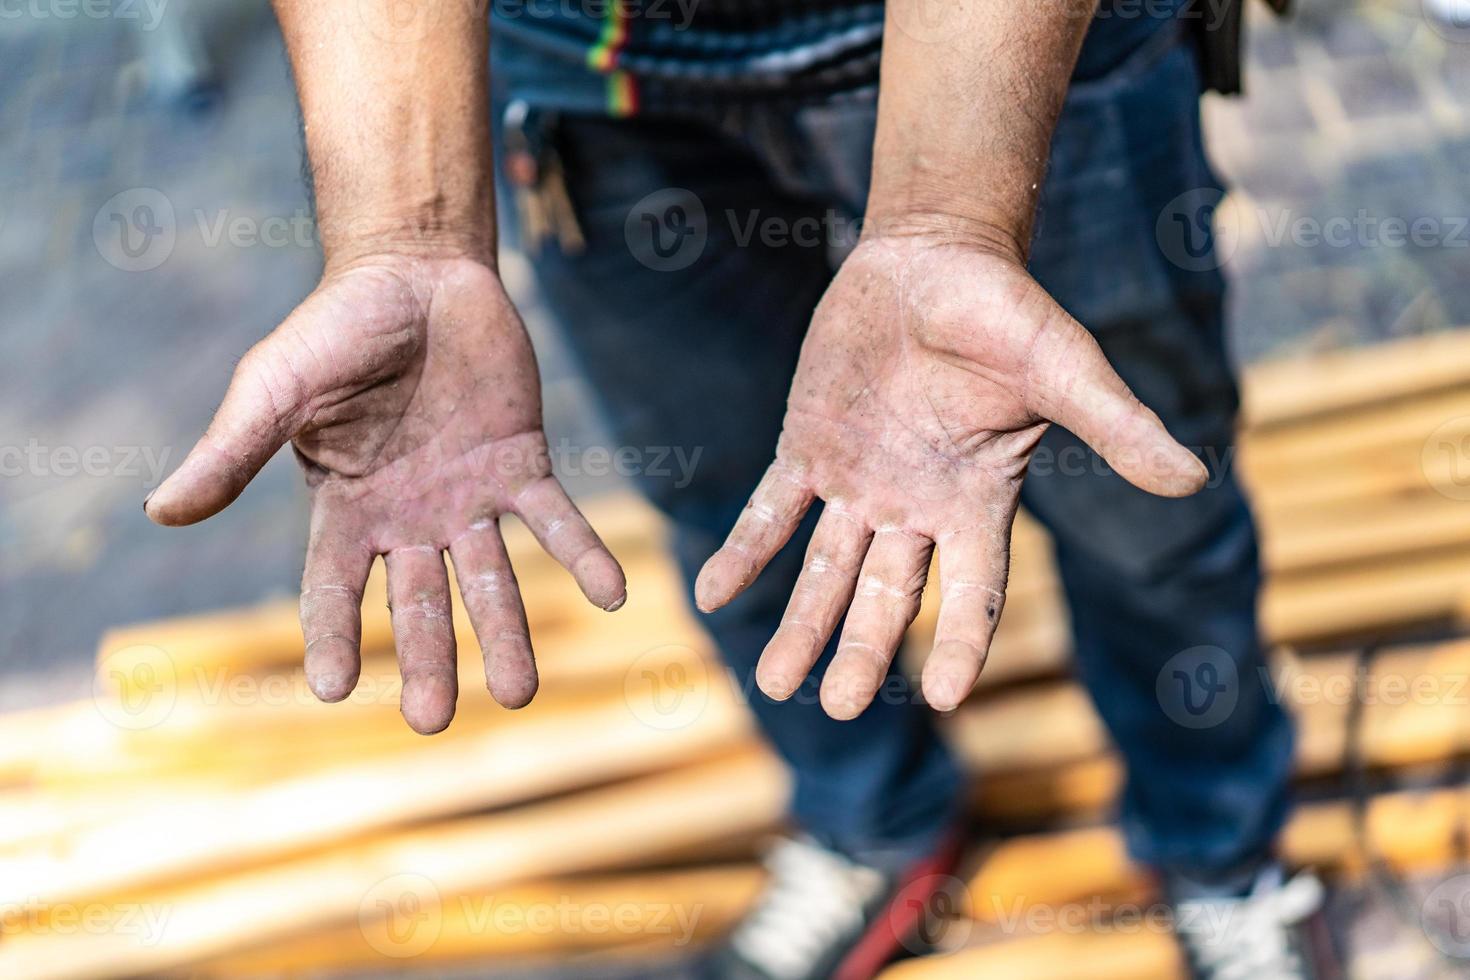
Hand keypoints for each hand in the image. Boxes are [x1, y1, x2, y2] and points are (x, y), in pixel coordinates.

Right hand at [146, 255, 625, 732]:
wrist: (414, 273)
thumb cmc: (333, 331)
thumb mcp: (272, 388)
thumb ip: (231, 453)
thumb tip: (160, 512)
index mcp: (346, 510)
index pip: (332, 589)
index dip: (332, 635)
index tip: (331, 690)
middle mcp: (411, 519)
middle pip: (421, 603)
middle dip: (429, 660)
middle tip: (434, 720)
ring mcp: (470, 497)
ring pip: (493, 579)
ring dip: (508, 633)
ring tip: (521, 693)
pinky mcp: (522, 463)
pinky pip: (557, 519)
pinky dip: (584, 555)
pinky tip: (614, 593)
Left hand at [695, 236, 1205, 718]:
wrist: (935, 257)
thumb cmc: (1010, 311)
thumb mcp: (1066, 369)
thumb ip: (1116, 427)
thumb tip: (1191, 478)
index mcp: (977, 500)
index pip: (973, 590)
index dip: (960, 641)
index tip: (946, 699)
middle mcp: (914, 506)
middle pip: (887, 596)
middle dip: (863, 649)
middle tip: (836, 707)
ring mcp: (857, 480)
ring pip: (825, 570)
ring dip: (801, 624)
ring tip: (775, 682)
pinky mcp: (808, 448)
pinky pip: (771, 511)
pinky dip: (746, 551)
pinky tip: (714, 594)